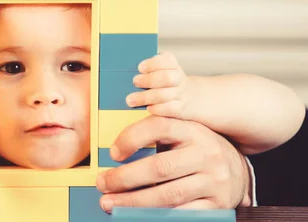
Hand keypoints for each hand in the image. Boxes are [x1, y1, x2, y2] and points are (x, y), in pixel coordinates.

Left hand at [96, 115, 251, 210]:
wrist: (239, 172)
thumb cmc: (199, 150)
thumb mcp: (184, 134)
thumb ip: (157, 137)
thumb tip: (117, 153)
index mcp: (193, 130)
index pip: (158, 127)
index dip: (131, 138)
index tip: (113, 153)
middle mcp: (206, 154)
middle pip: (159, 167)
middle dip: (125, 178)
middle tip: (103, 183)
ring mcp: (214, 181)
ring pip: (168, 194)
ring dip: (134, 202)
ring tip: (111, 203)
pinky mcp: (217, 205)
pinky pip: (182, 213)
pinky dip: (157, 215)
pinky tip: (137, 215)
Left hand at [125, 51, 195, 118]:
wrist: (187, 96)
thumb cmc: (163, 81)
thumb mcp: (158, 71)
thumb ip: (145, 70)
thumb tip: (125, 72)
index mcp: (171, 64)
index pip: (167, 60)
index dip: (153, 64)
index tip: (140, 67)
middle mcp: (177, 77)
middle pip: (167, 78)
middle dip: (149, 80)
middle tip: (134, 82)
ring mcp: (180, 93)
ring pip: (165, 95)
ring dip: (146, 97)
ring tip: (130, 100)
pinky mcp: (180, 108)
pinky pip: (169, 108)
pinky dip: (157, 108)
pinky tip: (147, 108)